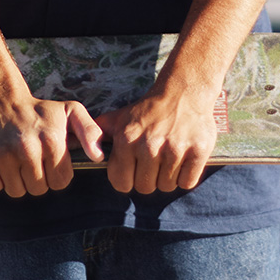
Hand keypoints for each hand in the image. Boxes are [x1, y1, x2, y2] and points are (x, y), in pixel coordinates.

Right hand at [0, 85, 107, 197]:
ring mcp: (1, 153)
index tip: (49, 161)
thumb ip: (90, 131)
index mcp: (51, 141)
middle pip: (37, 190)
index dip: (56, 175)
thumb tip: (98, 156)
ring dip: (16, 180)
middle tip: (31, 159)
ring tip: (15, 159)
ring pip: (15, 191)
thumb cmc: (38, 110)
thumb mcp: (70, 111)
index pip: (59, 183)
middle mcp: (26, 148)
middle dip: (36, 178)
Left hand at [99, 81, 225, 195]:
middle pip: (145, 188)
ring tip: (168, 158)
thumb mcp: (120, 117)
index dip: (127, 180)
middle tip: (154, 163)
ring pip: (166, 186)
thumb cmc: (149, 109)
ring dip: (167, 177)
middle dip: (148, 179)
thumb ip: (99, 133)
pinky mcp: (198, 151)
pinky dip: (185, 176)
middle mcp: (150, 146)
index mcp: (127, 140)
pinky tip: (183, 160)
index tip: (134, 170)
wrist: (183, 92)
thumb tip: (81, 144)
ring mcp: (175, 149)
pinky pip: (187, 182)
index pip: (121, 183)